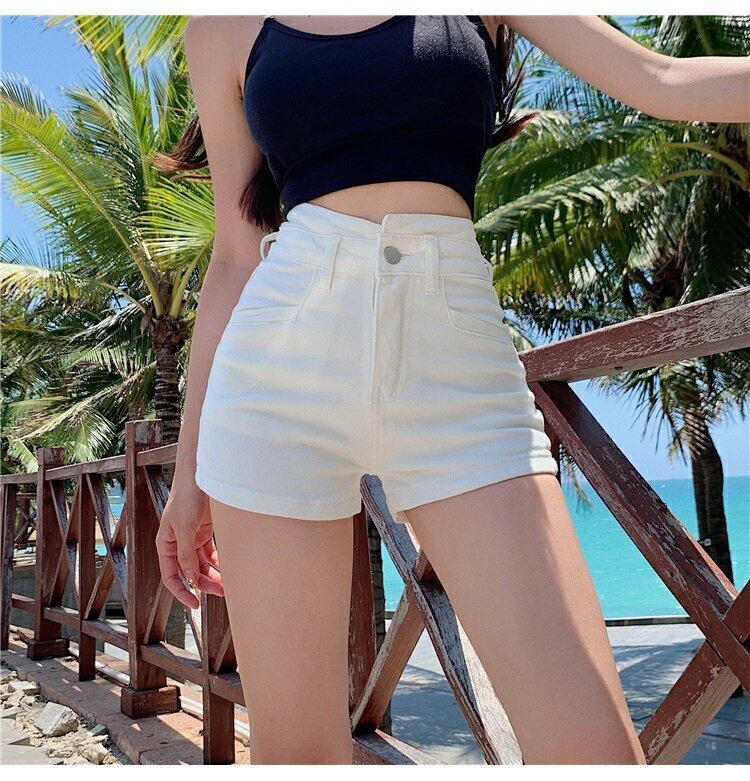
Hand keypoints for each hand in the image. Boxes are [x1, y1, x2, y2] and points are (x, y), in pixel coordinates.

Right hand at [155, 481, 224, 608]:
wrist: (202, 473)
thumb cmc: (187, 495)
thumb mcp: (185, 526)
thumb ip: (186, 553)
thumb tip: (190, 578)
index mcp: (165, 544)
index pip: (170, 575)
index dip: (182, 591)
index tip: (195, 604)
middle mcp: (177, 544)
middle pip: (189, 572)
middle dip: (204, 584)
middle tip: (221, 592)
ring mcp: (192, 538)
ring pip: (202, 565)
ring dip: (213, 575)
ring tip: (228, 585)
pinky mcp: (205, 532)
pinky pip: (211, 553)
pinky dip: (219, 562)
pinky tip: (229, 569)